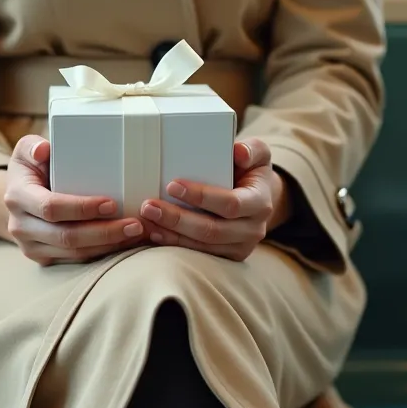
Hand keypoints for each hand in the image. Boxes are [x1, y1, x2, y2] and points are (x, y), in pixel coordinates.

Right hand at [0, 135, 145, 265]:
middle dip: (104, 232)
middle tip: (134, 224)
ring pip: (74, 253)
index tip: (111, 204)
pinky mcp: (43, 257)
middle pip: (66, 236)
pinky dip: (102, 253)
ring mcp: (30, 245)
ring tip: (135, 234)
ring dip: (108, 245)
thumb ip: (33, 146)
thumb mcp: (26, 150)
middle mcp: (20, 226)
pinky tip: (123, 242)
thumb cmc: (31, 167)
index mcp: (17, 197)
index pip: (51, 207)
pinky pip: (75, 260)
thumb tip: (44, 150)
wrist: (17, 196)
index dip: (81, 208)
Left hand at [138, 138, 289, 261]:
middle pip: (212, 230)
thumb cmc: (249, 169)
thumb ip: (251, 150)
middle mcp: (253, 229)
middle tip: (148, 206)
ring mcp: (241, 247)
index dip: (201, 197)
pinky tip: (154, 233)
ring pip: (202, 246)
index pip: (230, 204)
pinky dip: (174, 244)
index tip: (172, 185)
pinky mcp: (227, 257)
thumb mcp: (257, 154)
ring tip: (146, 221)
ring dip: (171, 234)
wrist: (257, 196)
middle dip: (177, 219)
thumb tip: (238, 152)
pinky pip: (199, 255)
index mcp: (260, 203)